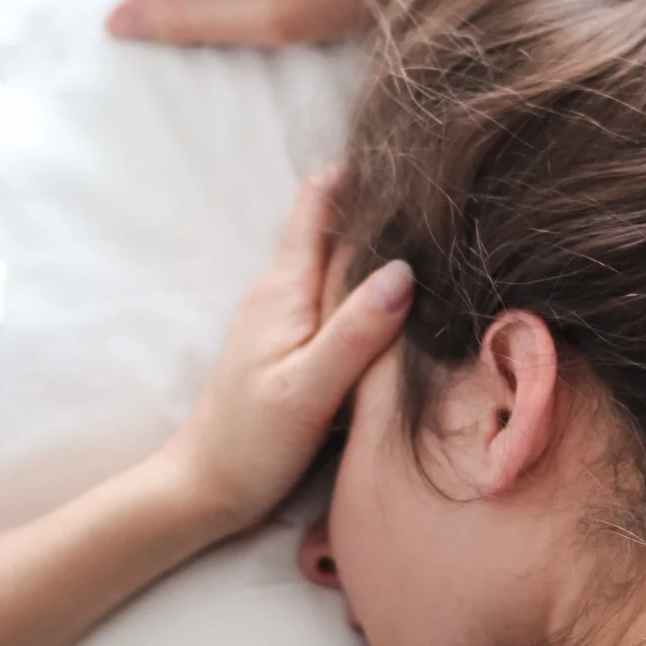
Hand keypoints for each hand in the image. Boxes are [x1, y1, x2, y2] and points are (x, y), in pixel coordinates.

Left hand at [160, 172, 413, 532]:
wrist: (203, 489)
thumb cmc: (251, 443)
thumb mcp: (308, 389)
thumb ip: (354, 332)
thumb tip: (401, 272)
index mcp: (285, 288)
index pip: (318, 206)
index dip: (358, 174)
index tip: (407, 156)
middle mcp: (282, 292)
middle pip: (333, 228)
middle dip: (378, 204)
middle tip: (441, 187)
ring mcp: (286, 318)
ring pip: (337, 263)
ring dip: (376, 246)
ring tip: (435, 231)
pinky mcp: (293, 346)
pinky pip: (337, 299)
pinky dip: (367, 288)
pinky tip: (401, 300)